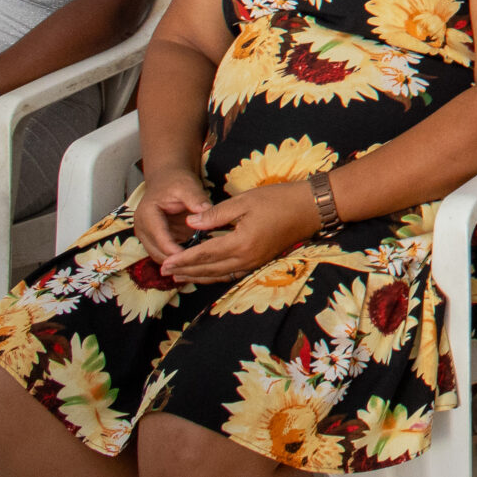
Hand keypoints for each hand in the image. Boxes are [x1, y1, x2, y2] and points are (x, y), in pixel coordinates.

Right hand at [134, 165, 213, 261]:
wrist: (168, 179)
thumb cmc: (177, 181)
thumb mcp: (188, 186)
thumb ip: (196, 199)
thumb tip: (207, 212)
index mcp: (147, 215)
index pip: (159, 238)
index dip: (174, 250)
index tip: (191, 257)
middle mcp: (142, 228)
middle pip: (156, 252)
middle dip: (176, 261)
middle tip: (198, 264)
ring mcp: (147, 236)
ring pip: (159, 257)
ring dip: (176, 262)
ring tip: (198, 264)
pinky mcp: (155, 240)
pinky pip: (165, 254)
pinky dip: (178, 259)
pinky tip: (194, 260)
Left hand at [161, 180, 321, 283]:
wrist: (311, 208)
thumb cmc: (280, 199)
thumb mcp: (245, 200)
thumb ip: (216, 214)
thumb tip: (190, 222)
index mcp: (241, 243)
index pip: (204, 254)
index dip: (183, 259)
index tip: (164, 262)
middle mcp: (246, 258)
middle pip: (209, 270)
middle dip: (186, 271)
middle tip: (165, 272)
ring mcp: (254, 263)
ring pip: (219, 275)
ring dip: (198, 276)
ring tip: (180, 277)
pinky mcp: (259, 261)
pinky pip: (231, 274)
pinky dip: (214, 275)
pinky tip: (206, 273)